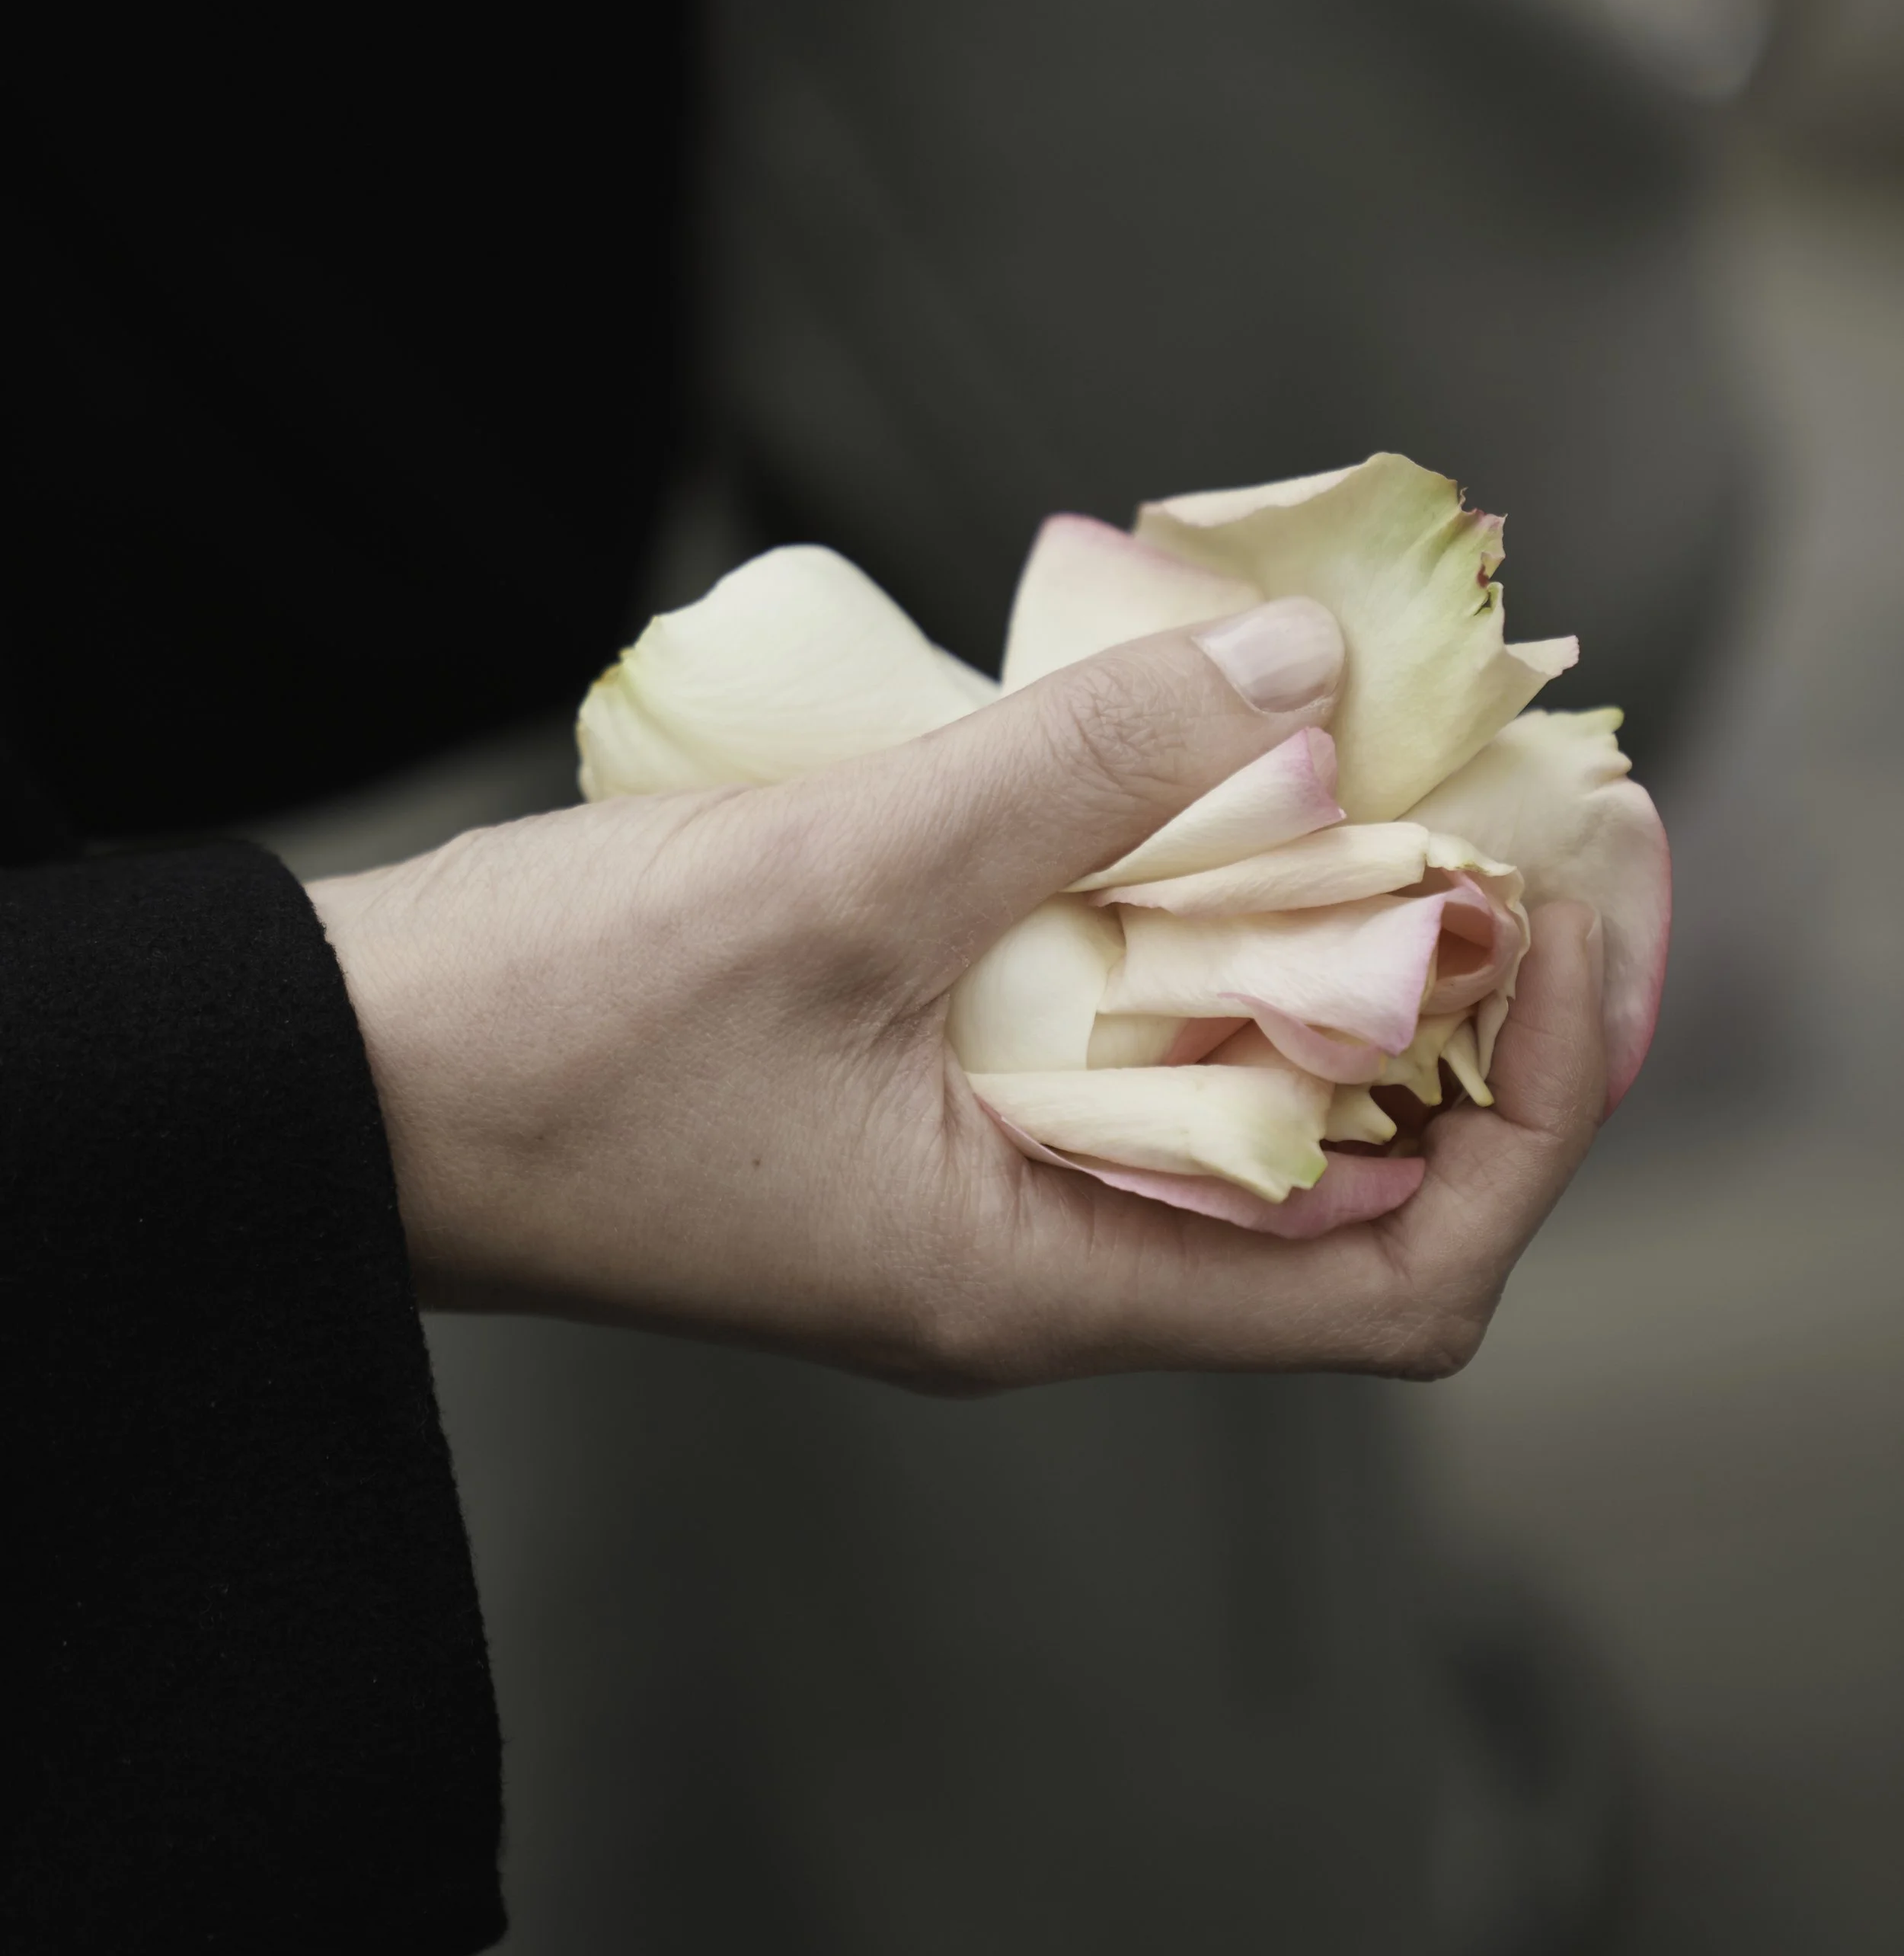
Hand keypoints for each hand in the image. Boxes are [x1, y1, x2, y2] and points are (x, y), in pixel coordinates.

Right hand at [309, 608, 1604, 1390]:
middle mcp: (1030, 1265)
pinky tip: (1183, 795)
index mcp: (1035, 1281)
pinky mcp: (912, 1116)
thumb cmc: (543, 1035)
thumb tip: (1298, 671)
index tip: (1574, 924)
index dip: (1532, 1119)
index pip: (1398, 1284)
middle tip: (1503, 805)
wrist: (333, 1088)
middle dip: (1457, 1005)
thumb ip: (1075, 773)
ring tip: (1371, 773)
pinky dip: (1182, 929)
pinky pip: (1109, 1042)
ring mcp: (969, 1194)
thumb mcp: (829, 880)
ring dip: (1318, 950)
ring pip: (1224, 1101)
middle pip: (1341, 1183)